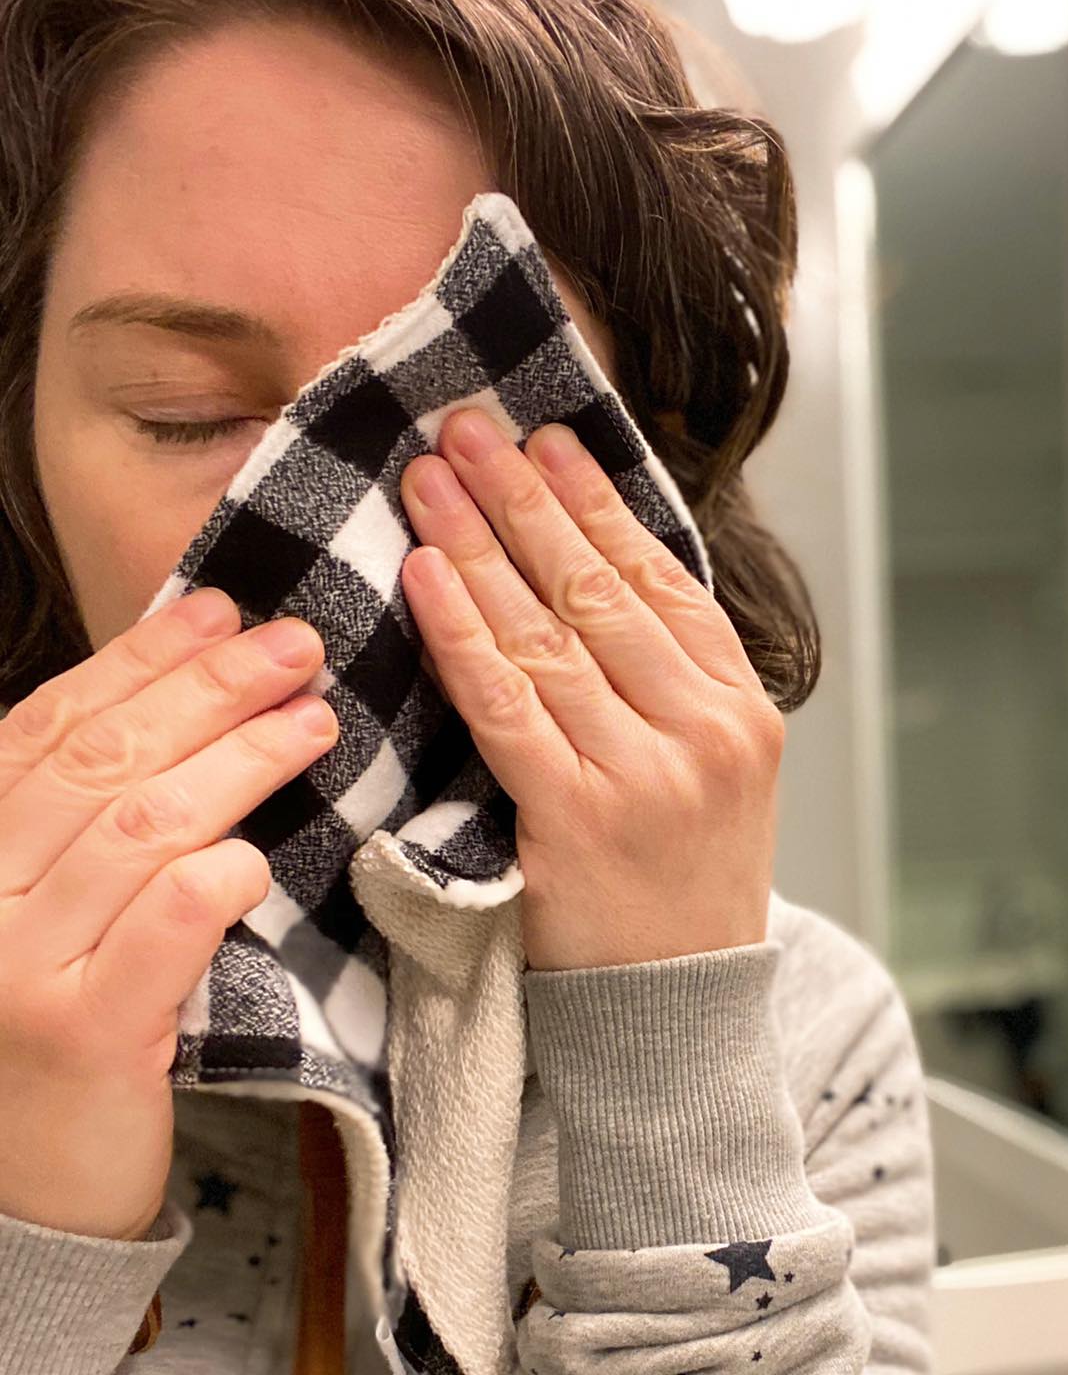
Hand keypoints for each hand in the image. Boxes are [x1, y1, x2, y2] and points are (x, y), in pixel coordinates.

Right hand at [0, 590, 335, 1239]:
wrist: (18, 1186)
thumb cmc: (51, 1018)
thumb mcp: (43, 904)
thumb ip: (86, 813)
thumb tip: (178, 692)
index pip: (50, 724)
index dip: (138, 658)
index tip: (217, 606)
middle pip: (101, 761)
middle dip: (207, 689)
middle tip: (294, 645)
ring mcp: (16, 968)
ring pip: (141, 829)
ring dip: (238, 762)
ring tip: (313, 720)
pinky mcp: (80, 1036)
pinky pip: (161, 929)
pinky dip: (214, 879)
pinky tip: (257, 853)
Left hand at [397, 408, 783, 971]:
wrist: (679, 1010)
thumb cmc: (685, 881)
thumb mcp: (715, 773)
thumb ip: (671, 682)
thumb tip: (589, 573)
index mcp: (742, 709)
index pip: (664, 579)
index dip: (598, 501)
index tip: (547, 440)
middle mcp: (705, 730)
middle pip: (602, 589)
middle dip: (528, 499)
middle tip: (472, 431)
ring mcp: (646, 775)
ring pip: (550, 634)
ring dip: (483, 545)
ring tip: (435, 480)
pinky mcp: (577, 821)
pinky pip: (508, 706)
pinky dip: (464, 635)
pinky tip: (430, 575)